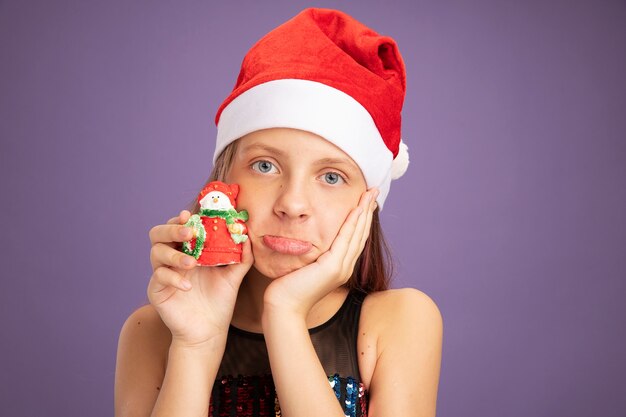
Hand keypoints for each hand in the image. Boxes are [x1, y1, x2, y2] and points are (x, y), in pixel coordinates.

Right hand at [147, 210, 252, 346]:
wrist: (209, 331)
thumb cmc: (219, 301)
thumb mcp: (233, 276)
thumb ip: (242, 256)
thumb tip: (246, 234)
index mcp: (188, 250)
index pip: (178, 226)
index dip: (181, 219)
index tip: (190, 215)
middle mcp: (172, 258)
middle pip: (158, 233)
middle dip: (172, 229)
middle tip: (190, 232)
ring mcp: (162, 273)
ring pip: (156, 252)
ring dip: (174, 253)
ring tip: (192, 263)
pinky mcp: (156, 290)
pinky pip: (158, 277)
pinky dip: (173, 278)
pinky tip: (188, 287)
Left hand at [262, 188, 378, 317]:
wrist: (284, 307)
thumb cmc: (288, 288)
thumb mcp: (304, 266)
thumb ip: (312, 254)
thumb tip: (309, 239)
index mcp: (340, 267)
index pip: (355, 238)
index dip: (362, 219)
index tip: (366, 201)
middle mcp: (345, 267)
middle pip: (361, 233)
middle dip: (368, 211)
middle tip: (374, 191)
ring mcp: (341, 268)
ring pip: (357, 234)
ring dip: (364, 212)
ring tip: (370, 195)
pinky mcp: (333, 267)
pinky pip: (345, 239)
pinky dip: (352, 223)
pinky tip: (357, 209)